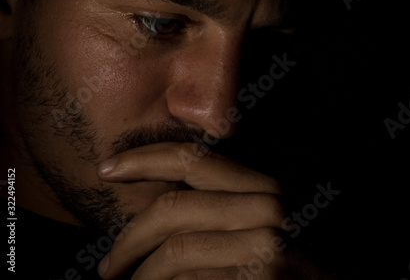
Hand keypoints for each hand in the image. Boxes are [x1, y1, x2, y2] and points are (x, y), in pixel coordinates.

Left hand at [96, 142, 325, 278]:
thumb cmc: (283, 264)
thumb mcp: (255, 224)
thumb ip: (218, 208)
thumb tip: (156, 203)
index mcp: (261, 187)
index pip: (193, 158)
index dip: (144, 158)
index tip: (108, 168)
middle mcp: (267, 207)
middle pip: (173, 207)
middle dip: (128, 238)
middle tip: (108, 265)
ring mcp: (266, 243)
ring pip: (175, 250)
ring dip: (140, 273)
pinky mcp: (262, 276)